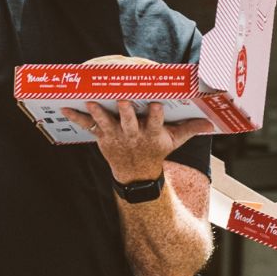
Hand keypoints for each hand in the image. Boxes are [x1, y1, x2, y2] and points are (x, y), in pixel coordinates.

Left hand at [62, 101, 213, 183]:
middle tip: (123, 100)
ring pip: (106, 123)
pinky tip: (64, 108)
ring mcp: (116, 137)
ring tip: (90, 102)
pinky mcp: (102, 137)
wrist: (135, 175)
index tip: (158, 105)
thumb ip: (190, 129)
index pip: (156, 124)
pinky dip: (76, 118)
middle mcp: (133, 135)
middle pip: (129, 122)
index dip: (157, 115)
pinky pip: (87, 127)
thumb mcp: (175, 141)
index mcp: (152, 135)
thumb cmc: (156, 151)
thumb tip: (212, 123)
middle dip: (126, 111)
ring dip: (98, 113)